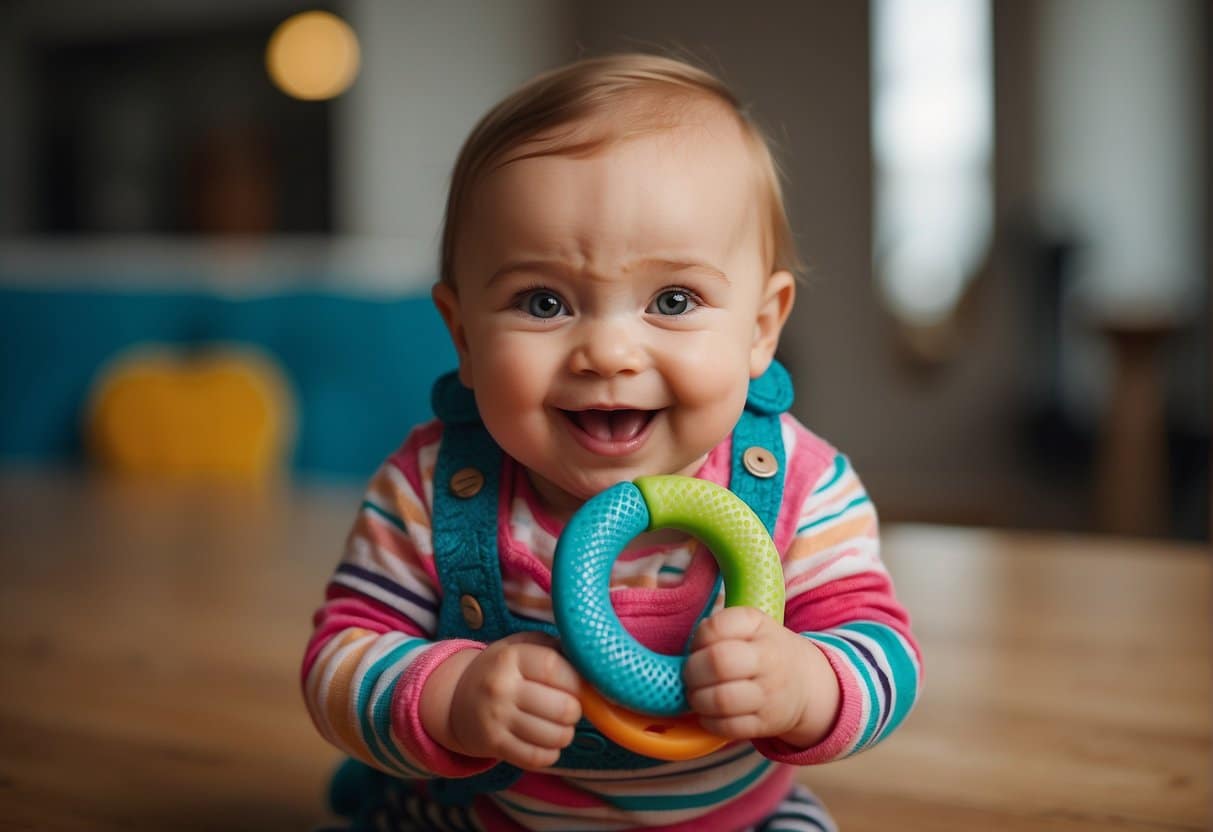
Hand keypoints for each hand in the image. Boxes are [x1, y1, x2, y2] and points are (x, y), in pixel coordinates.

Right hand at [442, 632, 582, 769]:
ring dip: (566, 733)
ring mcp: (496, 719)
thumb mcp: (520, 646)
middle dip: (575, 710)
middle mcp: (501, 688)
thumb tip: (591, 662)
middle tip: (571, 708)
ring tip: (561, 726)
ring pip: (554, 736)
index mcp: (510, 657)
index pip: (555, 668)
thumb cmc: (502, 669)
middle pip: (561, 707)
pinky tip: (548, 742)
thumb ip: (553, 648)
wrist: (456, 698)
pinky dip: (551, 753)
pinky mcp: (494, 745)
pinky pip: (537, 757)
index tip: (580, 685)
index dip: (576, 681)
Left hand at [684, 606, 839, 746]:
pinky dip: (709, 721)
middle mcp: (768, 658)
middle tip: (689, 675)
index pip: (717, 626)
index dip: (698, 639)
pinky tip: (708, 713)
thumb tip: (690, 648)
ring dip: (698, 699)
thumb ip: (718, 628)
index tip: (698, 647)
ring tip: (697, 695)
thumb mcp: (749, 626)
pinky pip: (728, 727)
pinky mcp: (766, 723)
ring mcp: (769, 693)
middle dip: (692, 671)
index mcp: (758, 625)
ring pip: (721, 699)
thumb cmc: (763, 650)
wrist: (805, 682)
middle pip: (718, 662)